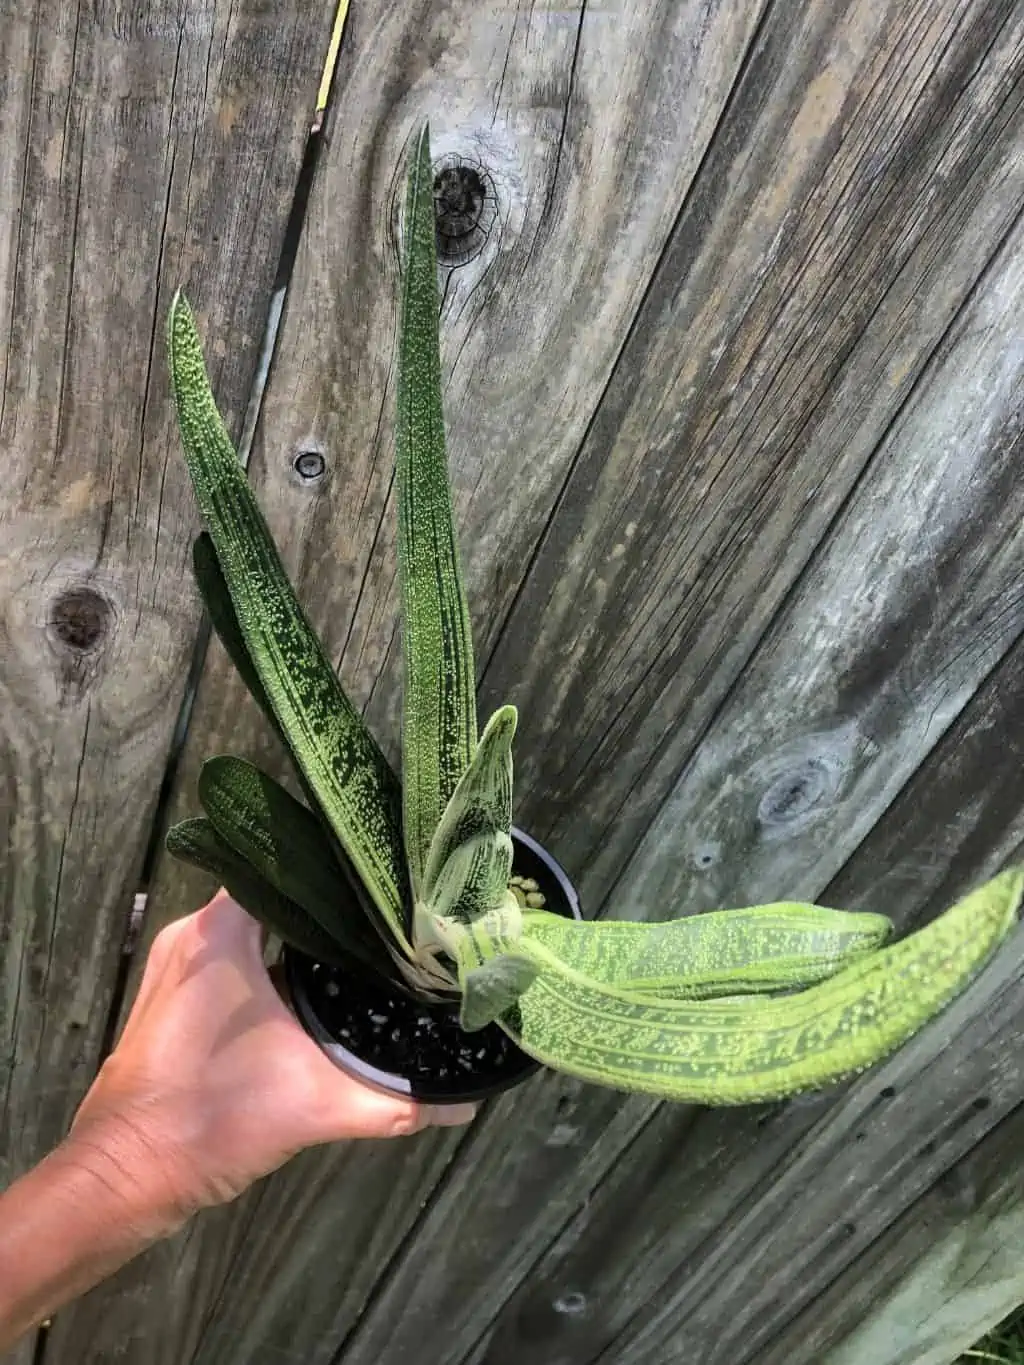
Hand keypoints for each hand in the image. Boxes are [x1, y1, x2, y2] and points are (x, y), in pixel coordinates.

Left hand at [70, 890, 475, 1229]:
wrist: (127, 1176)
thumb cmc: (214, 1119)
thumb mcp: (318, 1107)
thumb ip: (397, 1102)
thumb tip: (467, 1103)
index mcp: (220, 934)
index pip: (284, 864)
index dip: (336, 866)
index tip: (386, 874)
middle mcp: (193, 935)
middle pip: (271, 895)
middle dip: (326, 905)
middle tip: (388, 913)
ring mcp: (174, 965)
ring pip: (247, 928)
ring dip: (295, 936)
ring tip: (361, 942)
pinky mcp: (168, 996)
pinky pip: (226, 957)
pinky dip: (265, 962)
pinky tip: (311, 985)